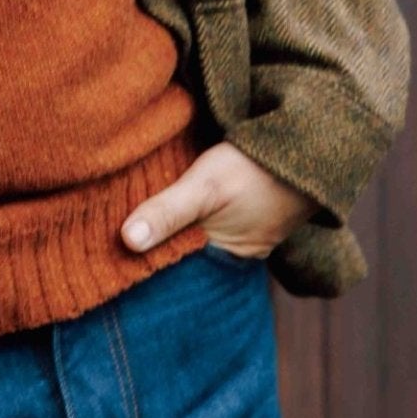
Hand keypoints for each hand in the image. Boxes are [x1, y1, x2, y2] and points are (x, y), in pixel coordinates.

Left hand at [120, 141, 316, 261]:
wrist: (312, 146)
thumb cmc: (257, 167)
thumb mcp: (205, 185)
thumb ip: (167, 211)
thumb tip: (126, 241)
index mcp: (224, 258)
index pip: (172, 271)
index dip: (141, 263)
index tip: (104, 254)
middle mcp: (235, 255)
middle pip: (183, 255)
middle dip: (153, 247)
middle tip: (108, 235)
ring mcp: (244, 235)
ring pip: (195, 238)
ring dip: (171, 229)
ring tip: (130, 219)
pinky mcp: (247, 215)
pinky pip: (210, 224)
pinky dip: (190, 217)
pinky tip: (170, 204)